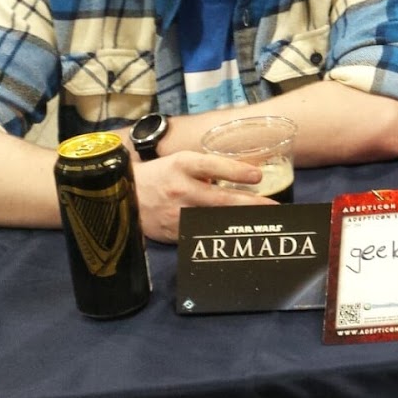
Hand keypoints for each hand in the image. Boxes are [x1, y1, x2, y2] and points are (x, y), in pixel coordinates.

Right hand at [132, 152, 274, 242]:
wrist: (124, 194)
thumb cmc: (161, 174)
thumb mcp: (182, 162)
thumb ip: (209, 169)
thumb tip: (248, 177)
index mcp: (182, 166)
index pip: (212, 166)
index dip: (235, 171)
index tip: (257, 176)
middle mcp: (179, 189)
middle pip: (220, 199)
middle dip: (251, 204)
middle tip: (274, 207)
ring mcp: (176, 213)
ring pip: (214, 219)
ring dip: (239, 221)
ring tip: (263, 222)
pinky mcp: (173, 232)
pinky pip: (201, 233)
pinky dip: (220, 233)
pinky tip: (235, 235)